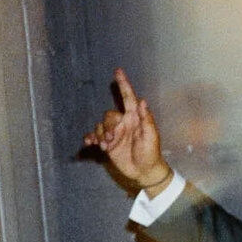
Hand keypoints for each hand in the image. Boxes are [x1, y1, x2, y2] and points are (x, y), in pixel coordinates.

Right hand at [83, 69, 171, 191]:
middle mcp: (123, 123)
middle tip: (111, 140)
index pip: (128, 97)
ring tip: (106, 147)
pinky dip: (90, 138)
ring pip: (100, 126)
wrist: (144, 171)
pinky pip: (94, 136)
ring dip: (100, 135)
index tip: (118, 71)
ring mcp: (114, 133)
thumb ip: (147, 120)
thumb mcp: (151, 137)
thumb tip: (143, 101)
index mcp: (135, 118)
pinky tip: (89, 143)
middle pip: (108, 116)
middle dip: (106, 126)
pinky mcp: (107, 144)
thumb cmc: (151, 153)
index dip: (124, 84)